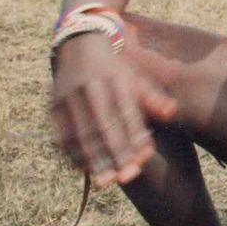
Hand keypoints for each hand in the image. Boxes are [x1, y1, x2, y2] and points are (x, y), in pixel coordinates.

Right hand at [51, 33, 177, 187]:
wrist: (81, 44)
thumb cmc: (118, 68)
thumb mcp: (138, 76)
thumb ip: (154, 97)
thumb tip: (172, 112)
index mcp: (116, 81)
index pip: (126, 115)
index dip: (133, 140)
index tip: (141, 162)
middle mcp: (91, 89)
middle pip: (103, 127)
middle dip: (114, 155)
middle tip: (124, 179)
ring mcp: (69, 97)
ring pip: (81, 133)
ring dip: (93, 159)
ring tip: (105, 181)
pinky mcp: (54, 105)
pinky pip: (62, 133)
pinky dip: (72, 153)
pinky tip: (84, 169)